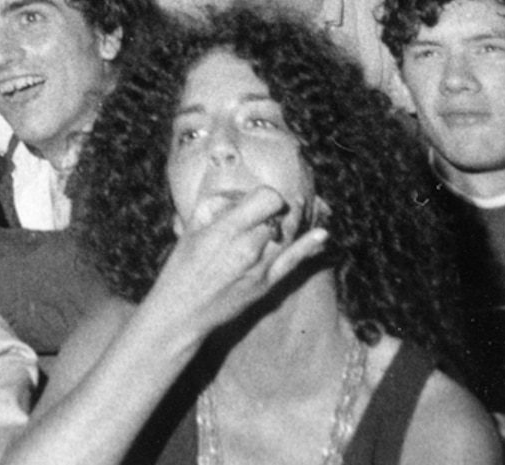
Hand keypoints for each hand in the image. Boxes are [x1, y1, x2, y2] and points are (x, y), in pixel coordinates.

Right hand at [138, 185, 328, 346]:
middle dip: (277, 207)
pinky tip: (322, 234)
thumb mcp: (191, 226)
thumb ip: (217, 205)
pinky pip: (294, 262)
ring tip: (298, 206)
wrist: (183, 310)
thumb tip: (241, 196)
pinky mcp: (268, 285)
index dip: (265, 194)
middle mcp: (249, 248)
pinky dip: (309, 246)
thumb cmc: (182, 266)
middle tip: (271, 206)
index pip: (267, 198)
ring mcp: (262, 268)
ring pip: (290, 235)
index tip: (257, 198)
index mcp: (227, 230)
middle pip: (282, 216)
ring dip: (295, 219)